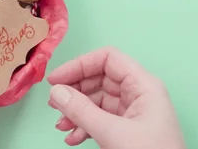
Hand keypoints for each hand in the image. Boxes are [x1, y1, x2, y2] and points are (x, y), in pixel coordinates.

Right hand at [47, 47, 185, 147]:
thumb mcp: (113, 133)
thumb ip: (82, 111)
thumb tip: (57, 92)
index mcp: (144, 85)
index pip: (108, 59)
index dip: (80, 65)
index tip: (57, 79)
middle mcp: (140, 95)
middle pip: (100, 79)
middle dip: (75, 90)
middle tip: (54, 103)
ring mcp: (134, 113)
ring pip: (98, 101)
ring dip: (77, 111)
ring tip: (60, 125)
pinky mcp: (129, 131)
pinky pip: (102, 119)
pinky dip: (85, 126)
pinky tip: (73, 138)